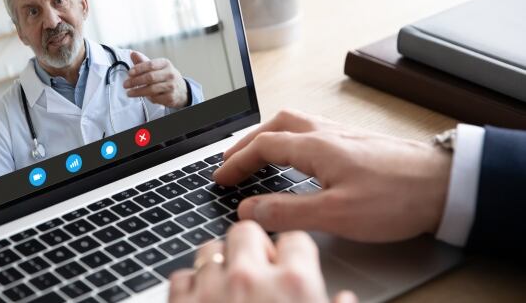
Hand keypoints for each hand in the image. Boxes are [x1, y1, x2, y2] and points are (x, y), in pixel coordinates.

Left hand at [123, 51, 187, 107]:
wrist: (181, 90)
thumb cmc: (164, 76)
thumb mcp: (156, 67)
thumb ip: (143, 61)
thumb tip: (132, 53)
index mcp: (165, 64)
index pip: (150, 64)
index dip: (138, 69)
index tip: (129, 73)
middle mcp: (170, 74)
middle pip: (150, 77)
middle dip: (135, 81)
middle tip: (125, 84)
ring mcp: (171, 86)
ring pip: (151, 89)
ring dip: (138, 92)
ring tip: (129, 93)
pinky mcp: (170, 97)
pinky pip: (155, 98)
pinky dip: (147, 98)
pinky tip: (143, 96)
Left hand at [169, 221, 356, 302]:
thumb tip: (346, 298)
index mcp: (294, 284)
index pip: (294, 240)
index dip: (292, 250)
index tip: (288, 260)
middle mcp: (251, 278)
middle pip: (247, 230)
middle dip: (252, 243)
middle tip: (257, 267)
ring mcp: (211, 290)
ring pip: (210, 248)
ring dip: (220, 261)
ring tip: (228, 282)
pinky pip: (182, 276)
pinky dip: (191, 284)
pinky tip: (202, 298)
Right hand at [214, 110, 451, 241]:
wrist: (446, 184)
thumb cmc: (397, 197)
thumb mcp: (336, 213)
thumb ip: (288, 211)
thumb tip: (249, 209)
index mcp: (315, 145)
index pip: (262, 146)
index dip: (236, 162)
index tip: (221, 179)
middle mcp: (326, 132)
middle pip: (274, 125)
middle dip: (247, 142)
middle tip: (231, 161)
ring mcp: (343, 134)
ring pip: (294, 123)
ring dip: (268, 135)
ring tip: (256, 154)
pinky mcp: (357, 142)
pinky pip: (311, 130)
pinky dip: (290, 138)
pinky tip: (298, 155)